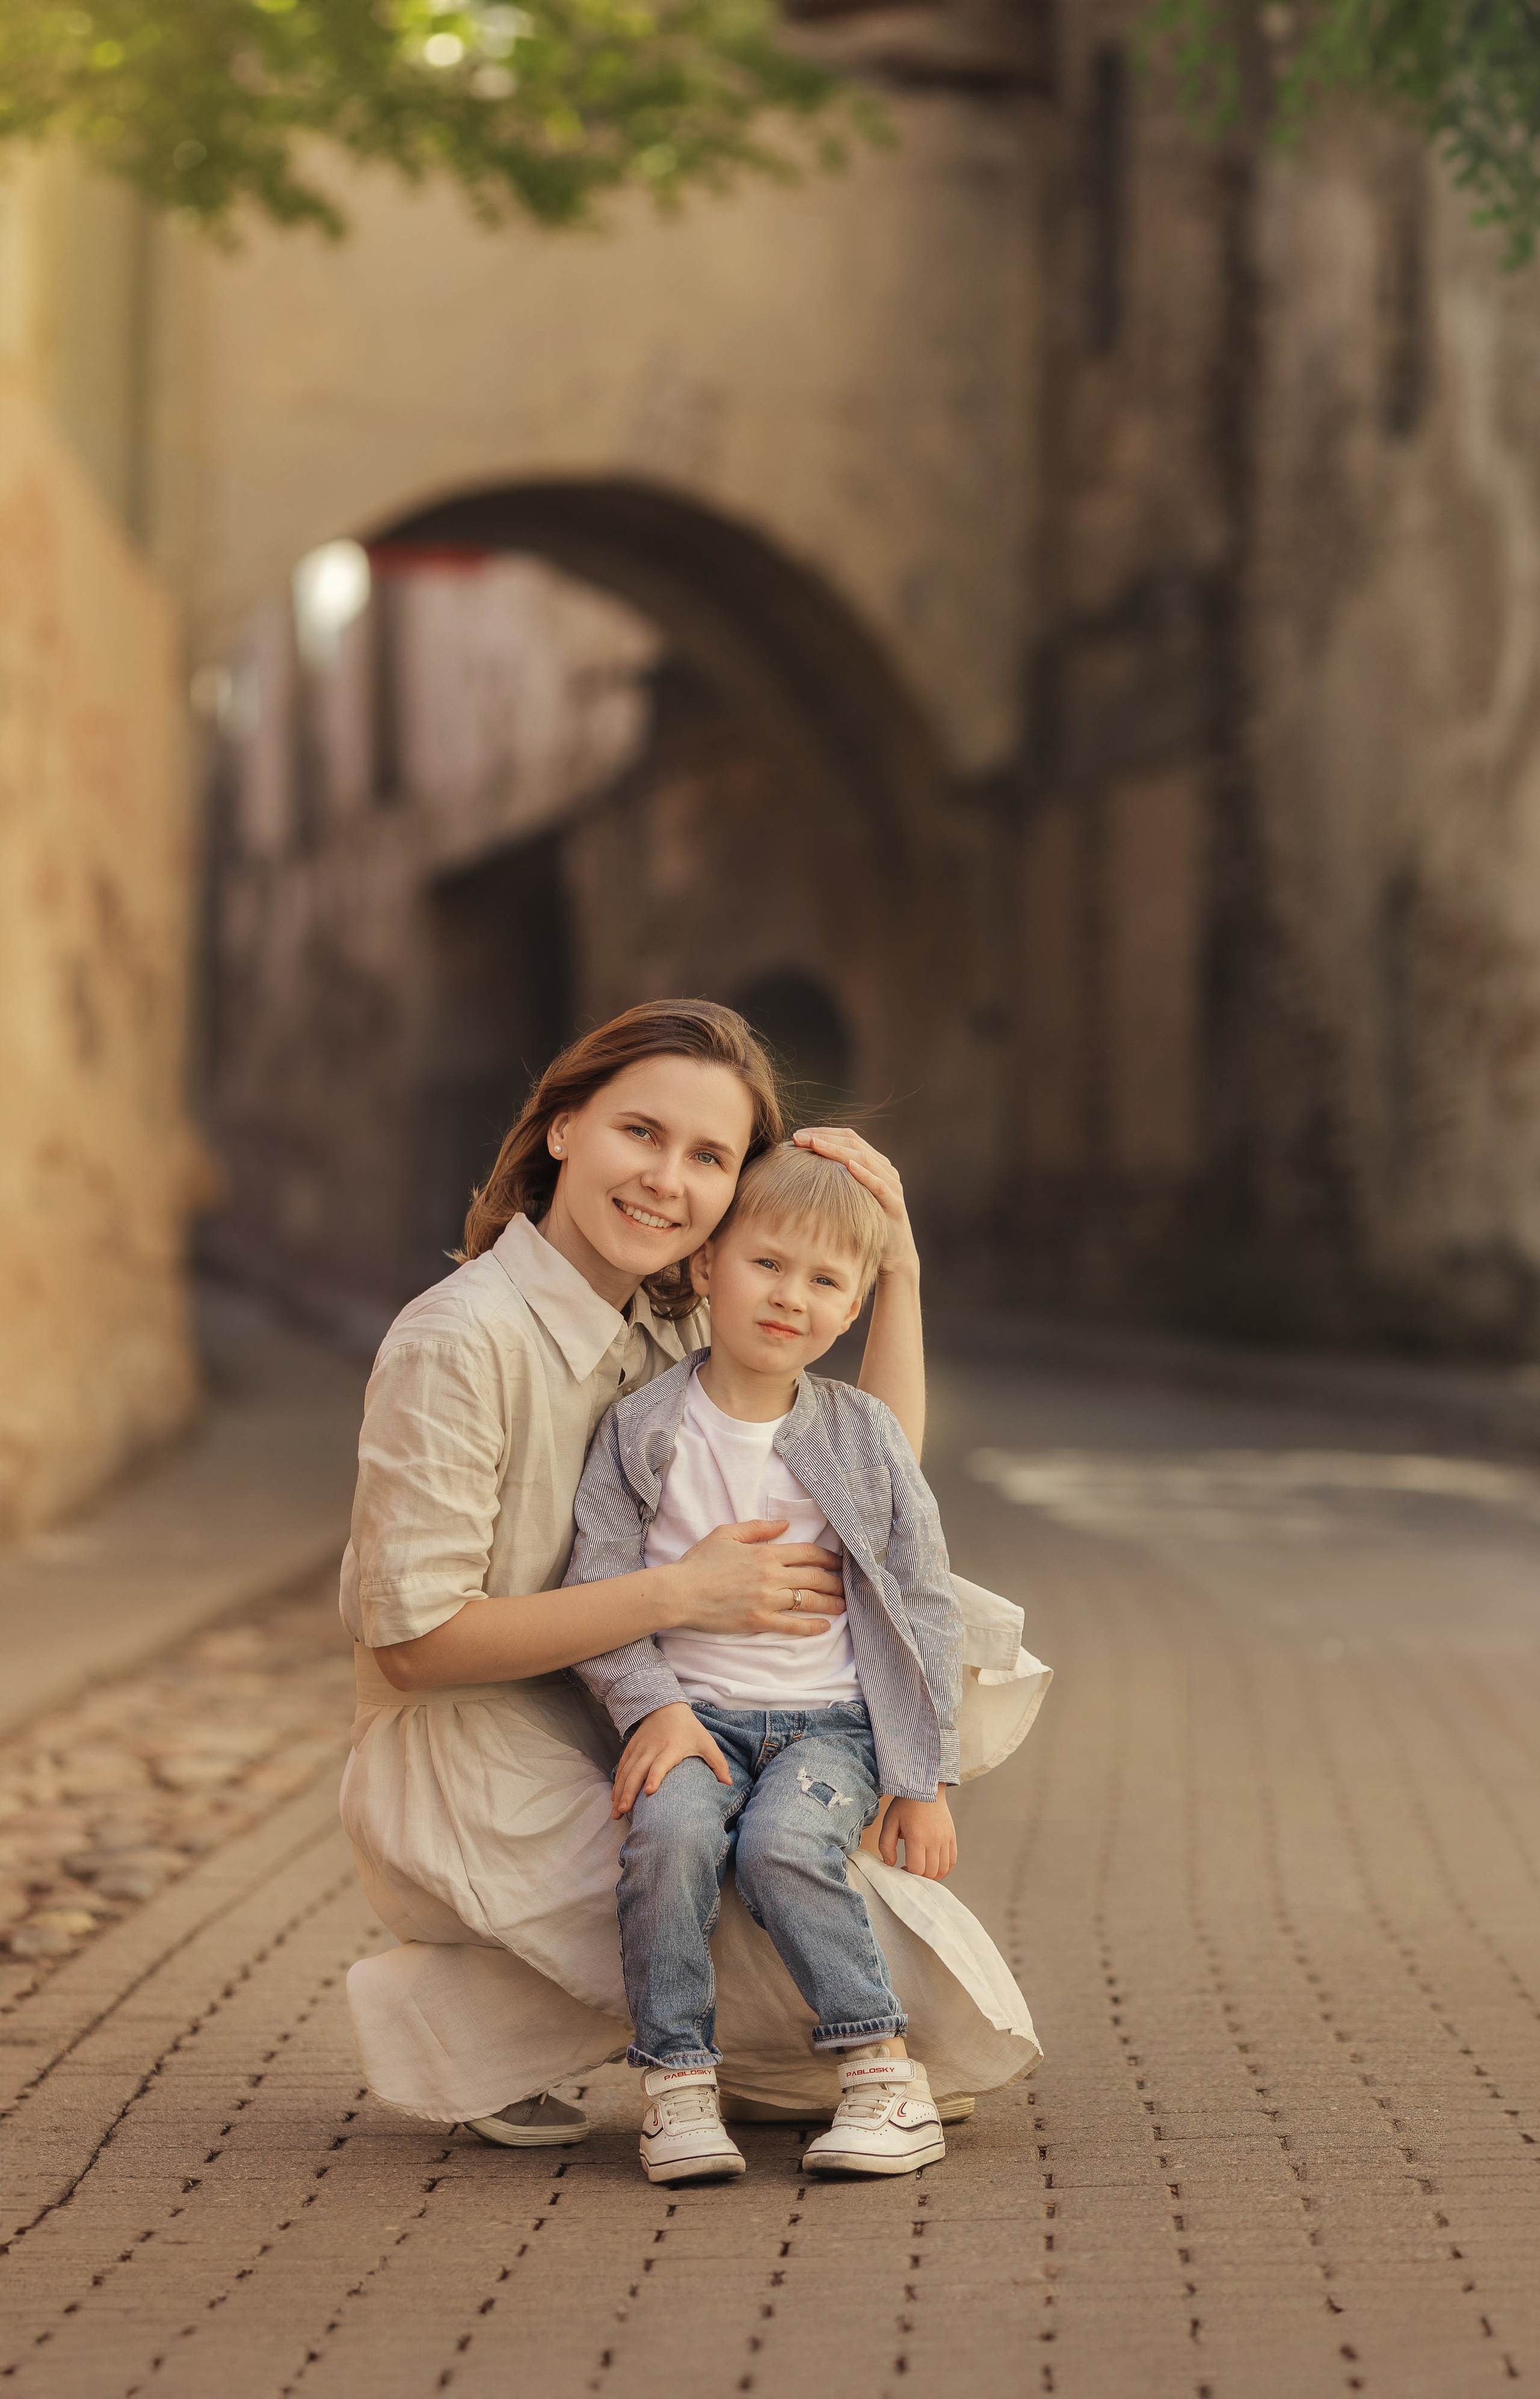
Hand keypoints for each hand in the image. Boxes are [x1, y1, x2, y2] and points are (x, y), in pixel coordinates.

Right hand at [612, 1702, 731, 1817]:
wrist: (666, 1707)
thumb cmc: (689, 1729)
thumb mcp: (706, 1742)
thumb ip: (718, 1763)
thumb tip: (728, 1784)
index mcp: (672, 1748)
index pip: (661, 1764)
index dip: (655, 1777)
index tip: (649, 1792)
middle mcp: (653, 1749)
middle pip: (638, 1772)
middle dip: (629, 1792)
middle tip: (624, 1812)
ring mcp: (640, 1749)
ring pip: (626, 1771)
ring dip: (620, 1792)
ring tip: (616, 1811)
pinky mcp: (631, 1748)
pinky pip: (622, 1766)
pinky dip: (617, 1782)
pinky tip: (614, 1798)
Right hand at [670, 1519, 845, 1636]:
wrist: (680, 1592)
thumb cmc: (700, 1562)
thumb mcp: (727, 1534)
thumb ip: (758, 1528)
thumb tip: (784, 1524)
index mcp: (765, 1553)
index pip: (808, 1553)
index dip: (829, 1557)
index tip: (840, 1562)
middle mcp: (771, 1576)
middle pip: (815, 1578)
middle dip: (835, 1581)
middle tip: (847, 1585)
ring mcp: (767, 1600)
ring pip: (809, 1601)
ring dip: (830, 1603)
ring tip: (843, 1605)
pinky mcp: (759, 1621)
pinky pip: (792, 1625)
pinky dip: (811, 1627)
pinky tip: (825, 1626)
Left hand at [793, 1127, 918, 1279]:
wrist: (892, 1254)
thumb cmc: (864, 1224)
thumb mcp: (847, 1197)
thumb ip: (833, 1180)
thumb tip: (798, 1169)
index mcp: (873, 1163)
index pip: (847, 1137)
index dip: (822, 1132)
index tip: (797, 1135)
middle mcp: (884, 1169)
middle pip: (853, 1143)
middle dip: (824, 1137)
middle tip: (798, 1137)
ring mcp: (891, 1185)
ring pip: (864, 1159)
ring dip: (837, 1150)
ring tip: (815, 1144)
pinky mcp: (894, 1204)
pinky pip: (879, 1185)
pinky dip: (864, 1174)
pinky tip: (848, 1166)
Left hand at [879, 1791, 956, 1879]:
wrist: (926, 1786)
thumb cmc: (905, 1804)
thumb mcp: (890, 1822)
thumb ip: (886, 1845)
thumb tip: (889, 1863)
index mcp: (917, 1837)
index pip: (917, 1868)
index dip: (908, 1874)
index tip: (901, 1869)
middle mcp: (934, 1840)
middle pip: (931, 1872)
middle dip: (919, 1877)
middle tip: (911, 1870)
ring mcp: (945, 1839)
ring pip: (943, 1869)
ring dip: (932, 1876)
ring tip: (922, 1870)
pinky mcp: (952, 1836)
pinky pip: (952, 1861)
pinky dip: (944, 1869)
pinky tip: (934, 1867)